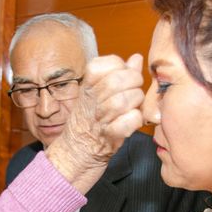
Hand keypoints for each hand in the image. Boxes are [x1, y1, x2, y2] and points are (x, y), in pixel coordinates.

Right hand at [46, 53, 143, 193]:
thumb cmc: (90, 121)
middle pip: (118, 80)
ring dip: (136, 103)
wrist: (75, 153)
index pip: (109, 62)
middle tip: (134, 91)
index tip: (124, 77)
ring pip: (124, 100)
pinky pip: (128, 122)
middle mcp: (90, 100)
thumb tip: (136, 58)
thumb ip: (119, 74)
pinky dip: (135, 120)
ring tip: (133, 107)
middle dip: (134, 83)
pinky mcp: (108, 137)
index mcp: (87, 84)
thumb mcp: (98, 93)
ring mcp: (98, 119)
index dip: (123, 67)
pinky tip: (132, 122)